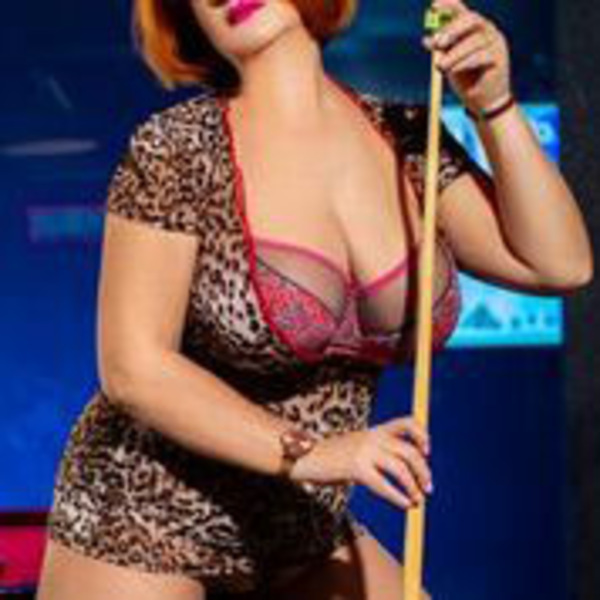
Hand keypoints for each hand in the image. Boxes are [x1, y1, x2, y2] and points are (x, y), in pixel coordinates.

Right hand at [289, 416, 432, 509]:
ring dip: (414, 486)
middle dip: (424, 471)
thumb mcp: (357, 445)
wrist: (306, 456)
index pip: (406, 423)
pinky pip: (384, 485)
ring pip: (401, 468)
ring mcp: (365, 452)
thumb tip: (403, 471)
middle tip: (428, 488)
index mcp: (375, 431)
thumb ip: (377, 450)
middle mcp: (373, 438)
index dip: (421, 435)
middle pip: (410, 451)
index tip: (427, 450)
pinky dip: (399, 497)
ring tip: (419, 500)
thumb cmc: (331, 455)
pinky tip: (405, 505)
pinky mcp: (356, 469)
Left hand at [423, 0, 512, 113]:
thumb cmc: (466, 79)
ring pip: (473, 41)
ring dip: (453, 55)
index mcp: (475, 29)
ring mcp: (496, 44)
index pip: (463, 11)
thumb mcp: (449, 62)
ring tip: (440, 67)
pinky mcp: (499, 58)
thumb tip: (426, 39)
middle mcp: (488, 31)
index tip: (434, 5)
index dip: (450, 5)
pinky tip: (453, 71)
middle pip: (471, 20)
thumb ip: (441, 50)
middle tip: (437, 44)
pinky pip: (480, 56)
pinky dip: (463, 64)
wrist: (483, 102)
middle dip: (452, 30)